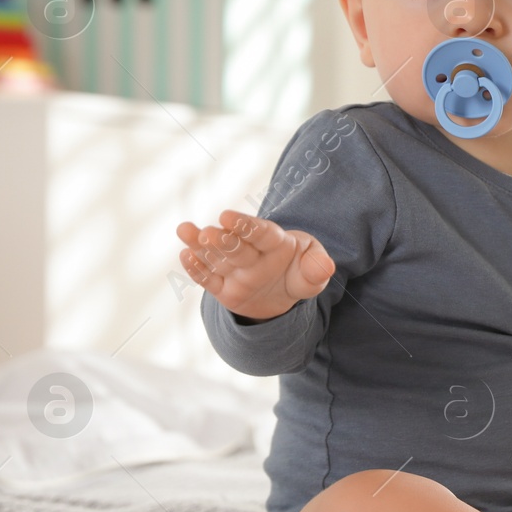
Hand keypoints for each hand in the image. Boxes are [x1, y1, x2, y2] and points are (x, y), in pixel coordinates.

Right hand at [175, 209, 335, 321]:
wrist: (283, 295)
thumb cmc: (300, 273)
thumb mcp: (314, 274)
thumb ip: (318, 269)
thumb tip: (327, 267)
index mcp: (275, 243)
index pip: (260, 233)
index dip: (244, 225)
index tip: (227, 216)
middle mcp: (252, 254)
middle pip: (236, 246)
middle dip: (223, 240)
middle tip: (209, 234)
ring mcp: (235, 270)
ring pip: (217, 257)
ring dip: (200, 245)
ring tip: (184, 230)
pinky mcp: (223, 288)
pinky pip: (209, 279)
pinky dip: (197, 269)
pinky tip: (186, 256)